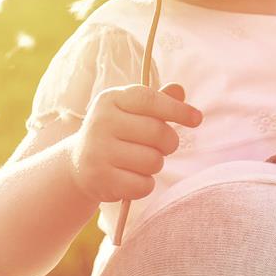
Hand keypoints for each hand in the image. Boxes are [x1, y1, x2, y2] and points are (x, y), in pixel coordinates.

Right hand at [66, 83, 202, 203]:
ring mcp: (98, 151)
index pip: (150, 100)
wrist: (78, 163)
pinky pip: (143, 185)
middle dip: (169, 143)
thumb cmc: (115, 132)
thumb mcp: (131, 111)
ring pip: (153, 161)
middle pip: (158, 132)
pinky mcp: (99, 179)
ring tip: (140, 161)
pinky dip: (145, 184)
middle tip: (162, 147)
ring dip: (156, 164)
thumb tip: (179, 90)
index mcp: (110, 99)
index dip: (178, 110)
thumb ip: (157, 101)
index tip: (197, 119)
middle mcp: (101, 121)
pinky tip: (132, 178)